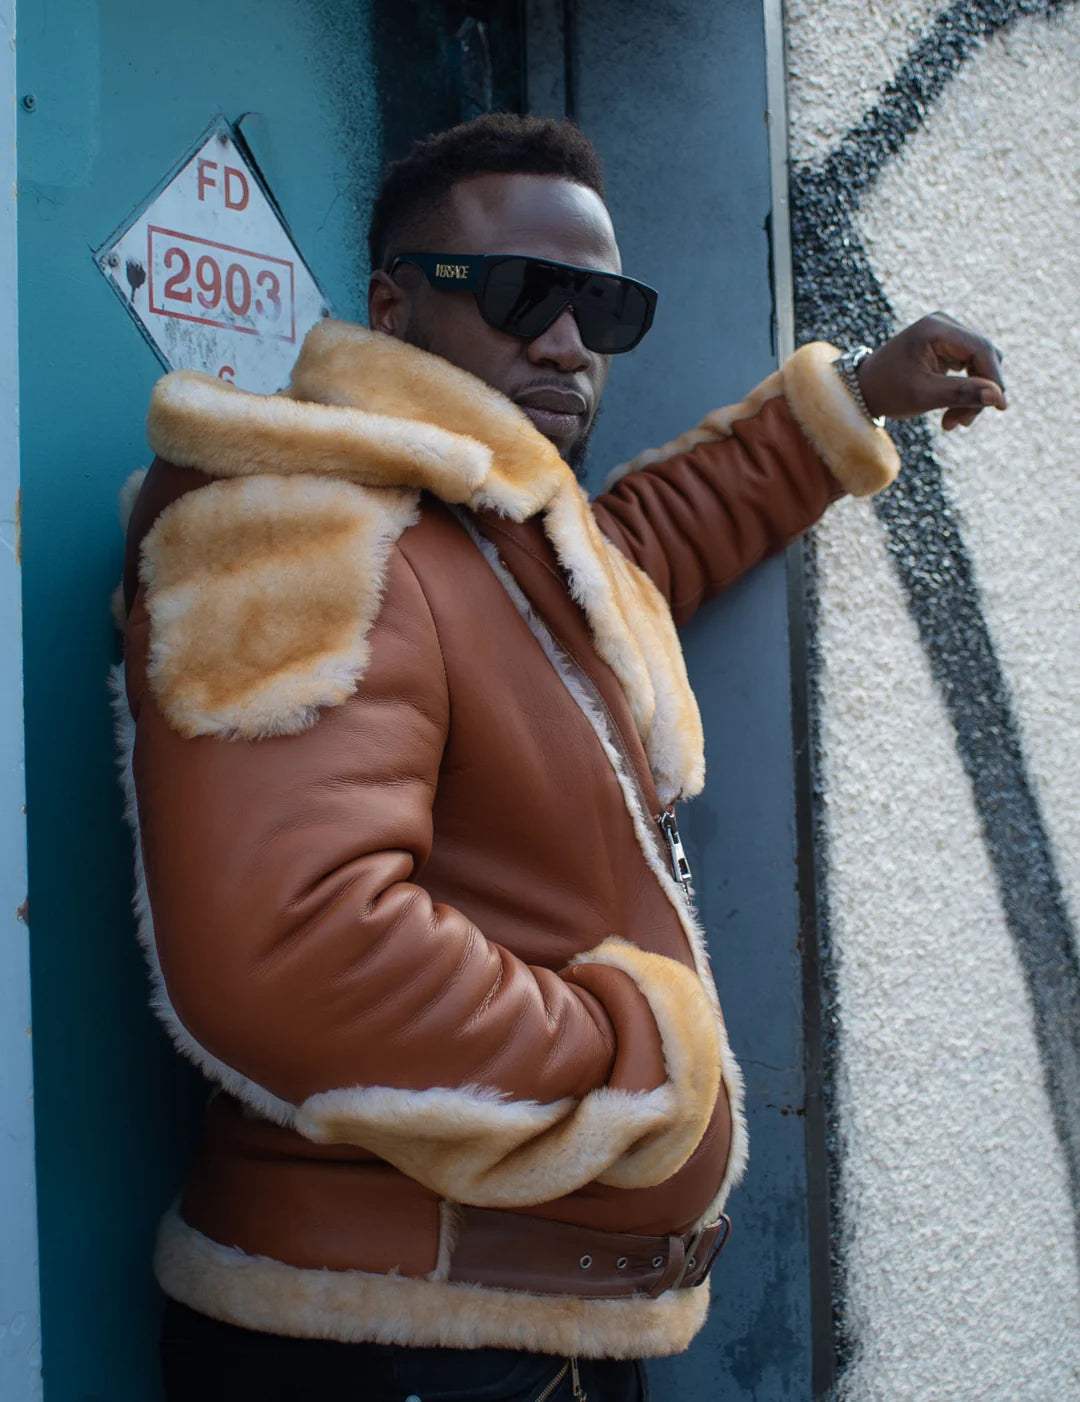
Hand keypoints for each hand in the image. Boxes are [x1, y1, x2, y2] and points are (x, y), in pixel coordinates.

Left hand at [857, 312, 1006, 429]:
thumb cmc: (887, 390)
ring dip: (971, 396)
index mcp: (935, 328)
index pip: (980, 349)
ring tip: (952, 423)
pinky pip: (969, 368)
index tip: (1001, 407)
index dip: (994, 379)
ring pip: (979, 365)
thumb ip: (961, 394)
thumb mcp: (923, 395)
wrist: (862, 389)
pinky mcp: (946, 347)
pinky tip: (951, 414)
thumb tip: (998, 398)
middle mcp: (944, 324)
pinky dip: (964, 392)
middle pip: (983, 357)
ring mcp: (946, 334)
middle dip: (978, 391)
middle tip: (961, 423)